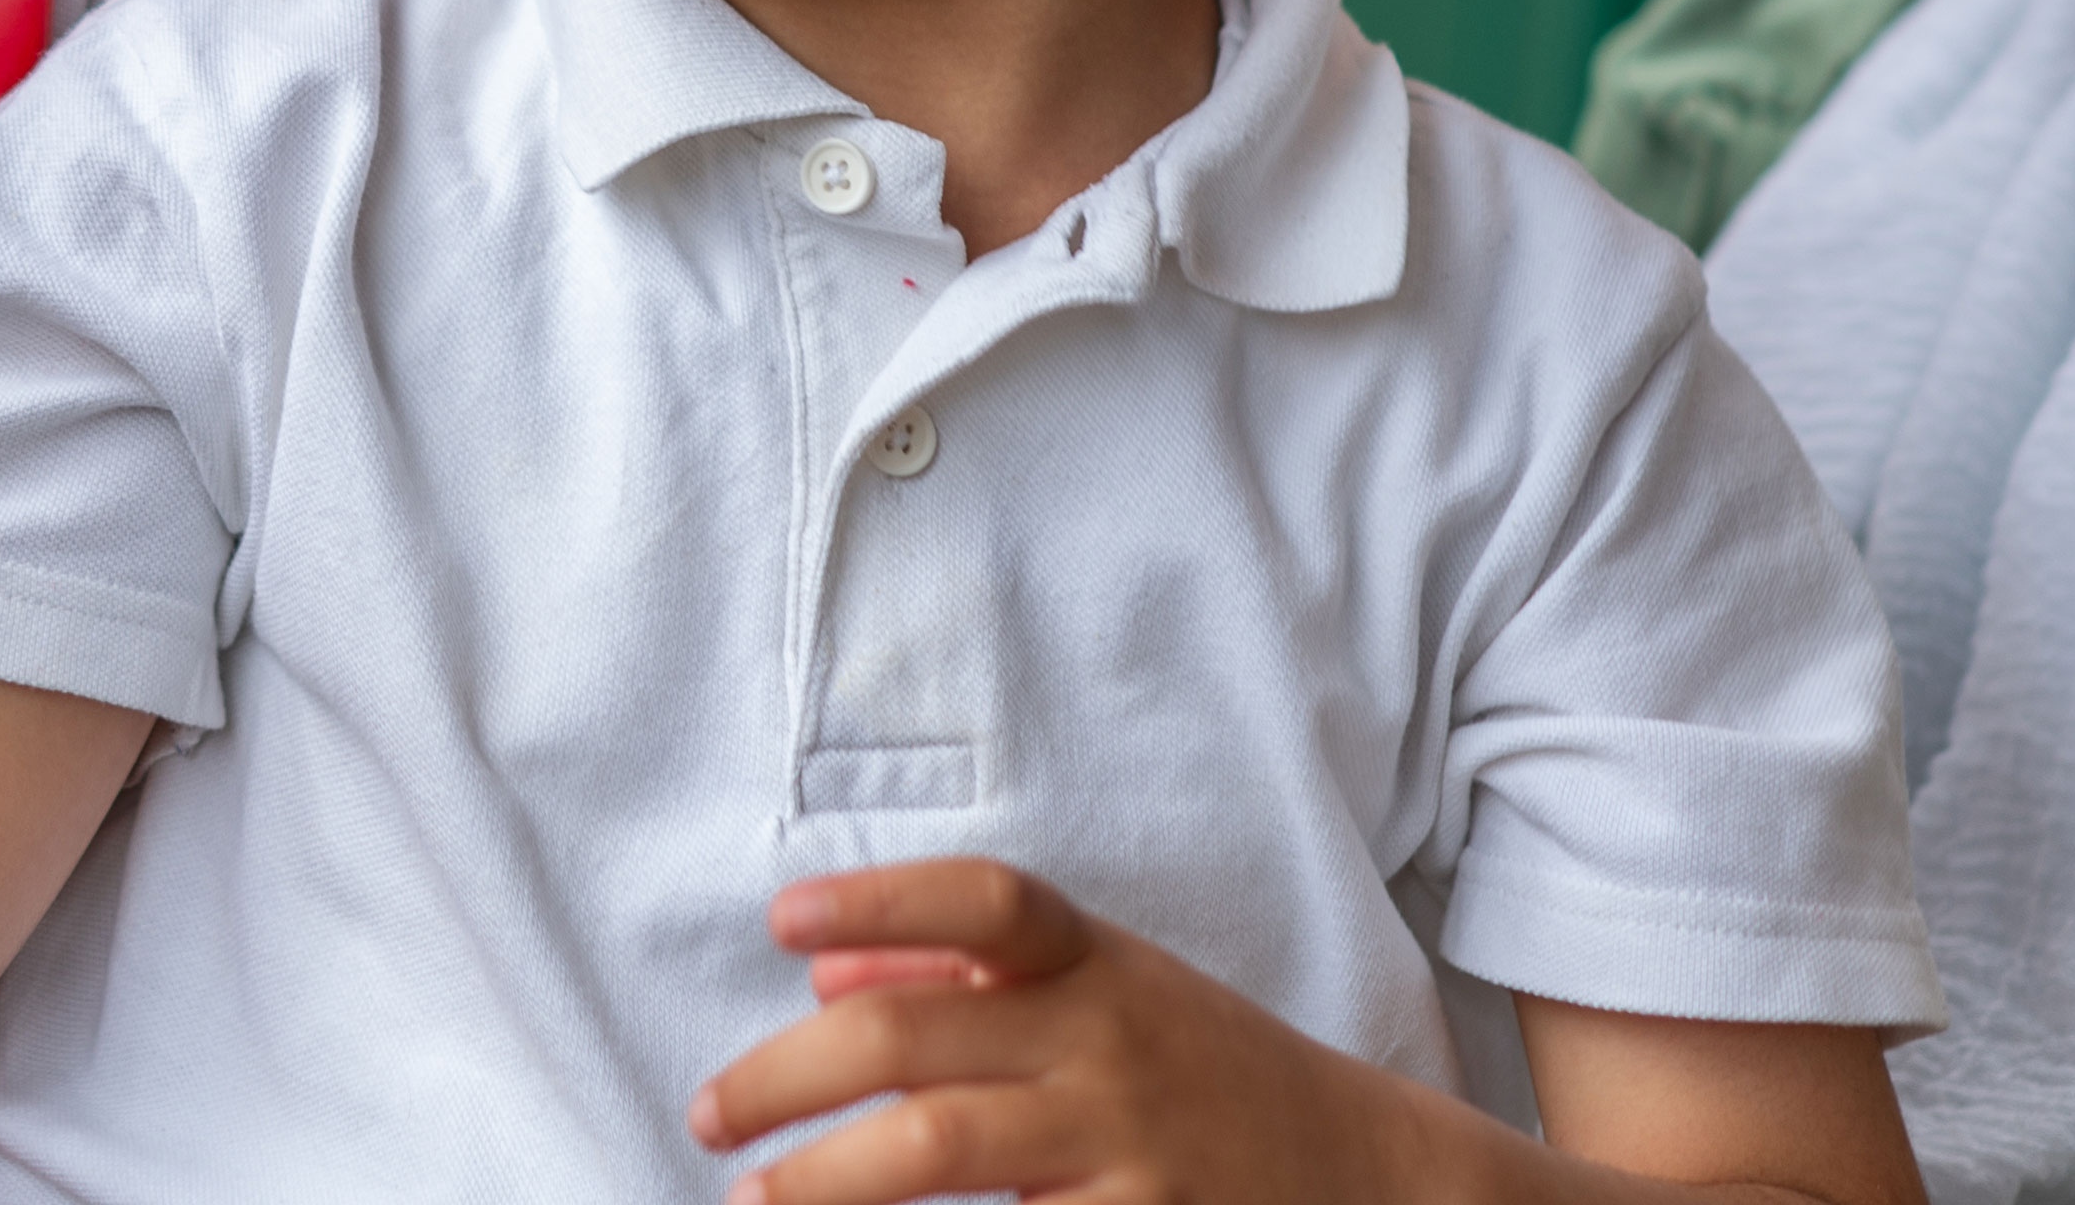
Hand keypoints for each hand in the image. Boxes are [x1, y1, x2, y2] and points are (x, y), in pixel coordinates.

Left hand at [688, 866, 1425, 1204]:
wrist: (1368, 1174)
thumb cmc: (1203, 1074)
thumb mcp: (1103, 995)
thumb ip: (964, 978)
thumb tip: (822, 969)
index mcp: (1096, 966)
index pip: (985, 905)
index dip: (880, 899)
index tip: (781, 920)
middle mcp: (1109, 1043)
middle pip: (915, 1042)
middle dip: (785, 1079)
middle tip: (707, 1114)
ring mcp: (1126, 1145)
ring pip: (939, 1148)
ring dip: (823, 1178)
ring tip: (753, 1197)